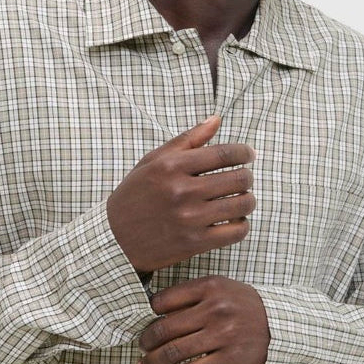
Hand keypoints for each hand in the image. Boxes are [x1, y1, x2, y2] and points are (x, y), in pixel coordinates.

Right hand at [106, 115, 255, 273]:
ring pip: (242, 204)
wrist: (114, 239)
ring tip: (241, 199)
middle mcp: (182, 190)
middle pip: (239, 178)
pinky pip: (236, 232)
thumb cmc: (134, 196)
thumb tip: (216, 119)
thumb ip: (187, 140)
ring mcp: (190, 218)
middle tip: (244, 179)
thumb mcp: (153, 161)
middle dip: (247, 176)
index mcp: (171, 166)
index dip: (244, 152)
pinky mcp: (194, 243)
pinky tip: (234, 221)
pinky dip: (241, 225)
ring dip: (248, 200)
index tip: (248, 155)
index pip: (224, 153)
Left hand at [136, 276, 269, 363]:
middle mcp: (216, 309)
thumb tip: (152, 313)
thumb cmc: (242, 307)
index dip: (147, 315)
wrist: (278, 327)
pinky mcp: (230, 358)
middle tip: (141, 348)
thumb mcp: (221, 289)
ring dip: (153, 362)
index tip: (145, 324)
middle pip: (165, 328)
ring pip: (174, 352)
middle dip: (145, 342)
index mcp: (210, 286)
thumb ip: (191, 295)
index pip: (163, 300)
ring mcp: (223, 334)